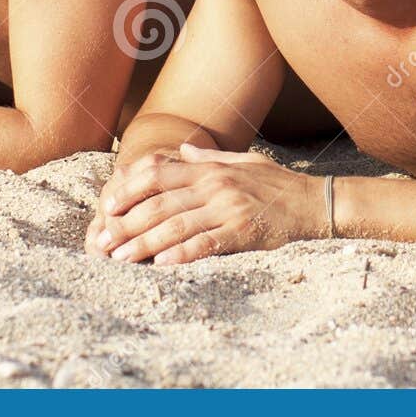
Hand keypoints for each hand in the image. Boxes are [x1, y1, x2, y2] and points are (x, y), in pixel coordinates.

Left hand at [88, 143, 325, 264]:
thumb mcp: (242, 162)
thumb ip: (208, 159)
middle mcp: (215, 186)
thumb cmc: (277, 184)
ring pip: (177, 225)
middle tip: (101, 241)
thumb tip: (180, 152)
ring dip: (144, 242)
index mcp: (210, 170)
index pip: (158, 173)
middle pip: (160, 203)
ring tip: (119, 257)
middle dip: (126, 222)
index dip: (129, 188)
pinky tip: (162, 264)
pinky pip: (207, 243)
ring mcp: (229, 208)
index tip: (107, 205)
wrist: (314, 202)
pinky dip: (183, 253)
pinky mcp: (244, 231)